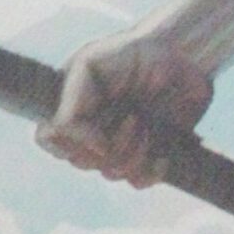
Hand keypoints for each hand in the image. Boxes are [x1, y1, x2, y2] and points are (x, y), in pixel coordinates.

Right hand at [37, 28, 215, 187]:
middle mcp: (91, 126)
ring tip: (148, 125)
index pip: (49, 138)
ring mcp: (118, 141)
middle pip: (80, 161)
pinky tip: (162, 154)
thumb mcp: (91, 63)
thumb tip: (92, 149)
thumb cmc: (136, 52)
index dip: (67, 144)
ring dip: (132, 154)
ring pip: (110, 173)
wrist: (184, 54)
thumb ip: (72, 104)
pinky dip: (150, 172)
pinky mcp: (146, 153)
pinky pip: (138, 181)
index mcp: (73, 104)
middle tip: (134, 117)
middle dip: (109, 146)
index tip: (97, 135)